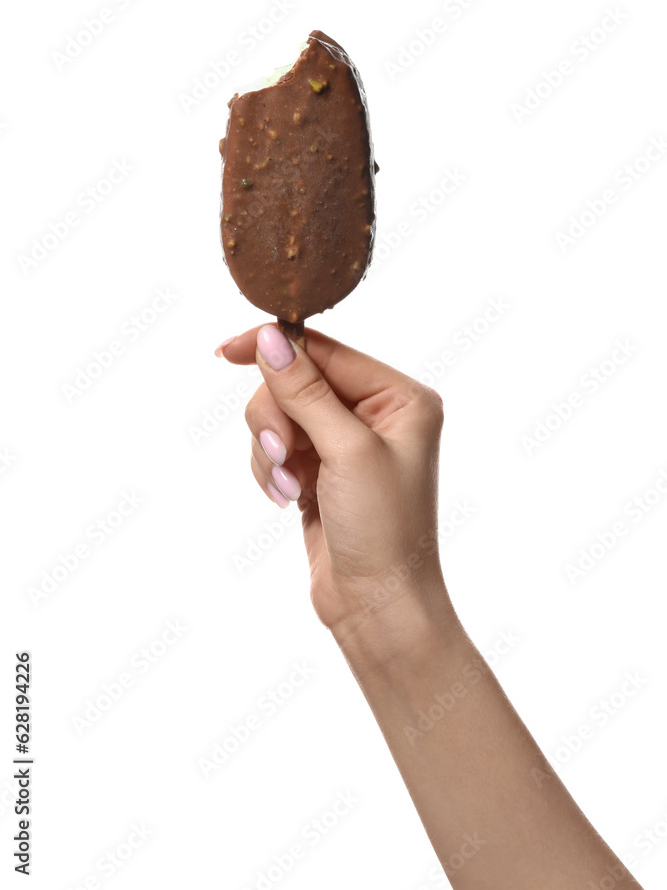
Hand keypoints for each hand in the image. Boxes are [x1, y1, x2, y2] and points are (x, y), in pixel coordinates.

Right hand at [218, 324, 452, 644]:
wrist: (378, 607)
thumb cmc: (383, 530)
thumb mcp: (346, 451)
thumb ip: (304, 391)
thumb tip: (268, 338)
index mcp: (401, 397)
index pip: (326, 352)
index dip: (276, 349)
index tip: (225, 352)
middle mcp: (376, 414)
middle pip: (295, 382)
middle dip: (277, 419)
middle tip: (282, 455)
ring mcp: (346, 444)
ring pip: (279, 416)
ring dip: (272, 451)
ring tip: (289, 488)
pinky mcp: (321, 471)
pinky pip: (276, 448)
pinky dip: (272, 471)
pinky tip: (288, 499)